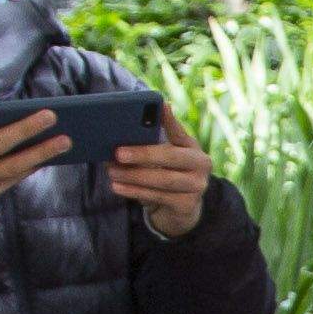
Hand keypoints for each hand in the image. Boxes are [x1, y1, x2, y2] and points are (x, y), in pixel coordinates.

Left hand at [99, 116, 217, 240]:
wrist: (182, 208)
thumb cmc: (167, 175)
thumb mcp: (165, 158)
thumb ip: (151, 144)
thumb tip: (122, 132)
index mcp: (192, 148)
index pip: (179, 132)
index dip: (170, 120)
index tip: (160, 105)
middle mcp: (201, 165)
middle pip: (170, 157)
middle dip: (142, 154)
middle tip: (118, 153)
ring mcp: (196, 187)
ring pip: (162, 180)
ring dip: (133, 176)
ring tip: (112, 172)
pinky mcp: (187, 205)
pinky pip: (157, 197)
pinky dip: (135, 192)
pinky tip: (118, 187)